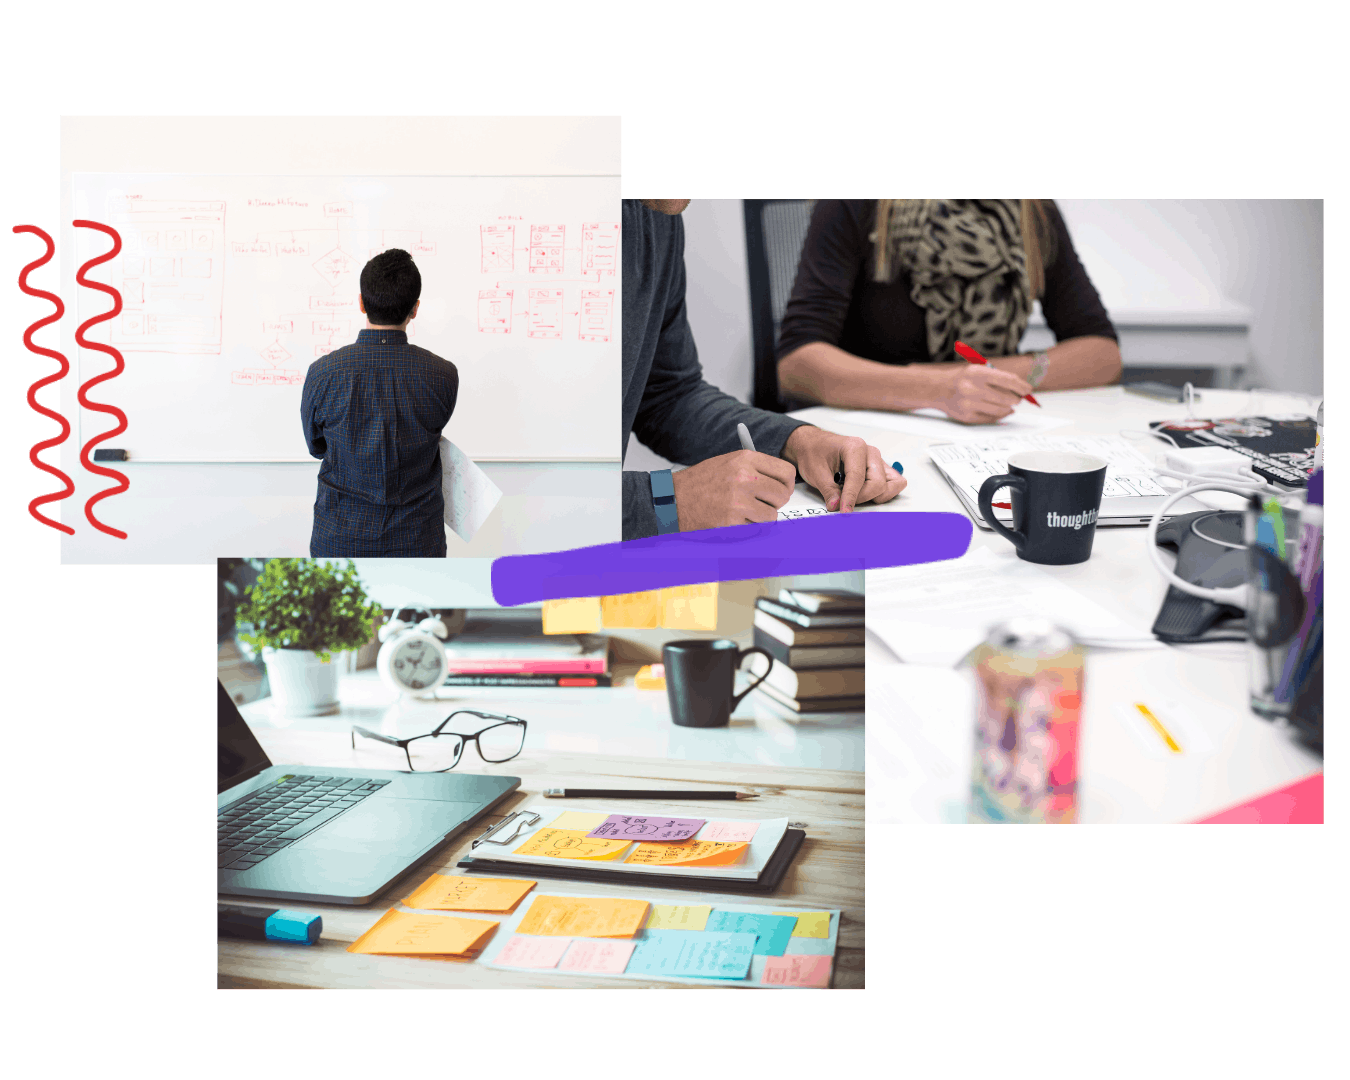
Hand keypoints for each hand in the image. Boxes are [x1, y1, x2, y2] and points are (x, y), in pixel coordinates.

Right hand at [670, 450, 797, 528]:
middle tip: (761, 504)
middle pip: (782, 495)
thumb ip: (755, 468)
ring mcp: (738, 502)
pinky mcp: (732, 523)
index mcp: (745, 460)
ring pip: (771, 516)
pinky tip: (733, 521)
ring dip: (761, 519)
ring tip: (744, 514)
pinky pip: (756, 530)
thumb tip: (781, 480)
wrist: (673, 500)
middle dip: (774, 503)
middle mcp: (744, 478)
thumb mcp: (728, 462)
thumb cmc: (699, 483)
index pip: (786, 472)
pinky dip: (748, 530)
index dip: (787, 484)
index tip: (781, 489)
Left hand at [782, 426, 906, 512]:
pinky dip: (884, 492)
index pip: (858, 478)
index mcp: (855, 448)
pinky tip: (866, 494)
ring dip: (876, 495)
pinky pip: (893, 483)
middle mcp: (870, 453)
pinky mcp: (879, 469)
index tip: (845, 510)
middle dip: (861, 497)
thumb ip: (828, 490)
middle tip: (843, 501)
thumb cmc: (815, 452)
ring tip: (856, 496)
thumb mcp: (816, 472)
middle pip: (878, 484)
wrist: (814, 445)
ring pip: (892, 484)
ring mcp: (877, 461)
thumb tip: (836, 506)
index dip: (851, 497)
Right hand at [931, 364, 1033, 423]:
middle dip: (1016, 399)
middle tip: (1018, 398)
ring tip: (1008, 404)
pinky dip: (999, 415)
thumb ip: (998, 378)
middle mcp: (972, 388)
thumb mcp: (978, 369)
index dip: (1022, 386)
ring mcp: (969, 404)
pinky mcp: (967, 417)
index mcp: (977, 373)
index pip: (1008, 380)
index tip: (1028, 390)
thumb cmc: (961, 379)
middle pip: (1007, 398)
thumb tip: (1020, 389)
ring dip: (1009, 407)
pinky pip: (991, 418)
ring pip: (1001, 410)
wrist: (937, 389)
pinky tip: (1001, 411)